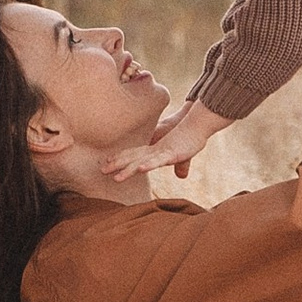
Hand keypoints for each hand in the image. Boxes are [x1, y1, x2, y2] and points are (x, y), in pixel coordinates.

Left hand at [106, 98, 225, 184]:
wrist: (199, 123)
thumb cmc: (190, 136)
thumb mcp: (184, 155)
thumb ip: (181, 165)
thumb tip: (181, 176)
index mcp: (154, 149)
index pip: (134, 154)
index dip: (120, 159)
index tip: (106, 163)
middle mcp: (155, 149)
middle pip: (133, 158)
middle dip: (117, 164)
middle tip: (102, 170)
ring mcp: (162, 151)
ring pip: (142, 162)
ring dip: (128, 169)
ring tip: (116, 178)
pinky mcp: (173, 153)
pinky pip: (159, 160)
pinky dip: (149, 164)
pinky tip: (140, 169)